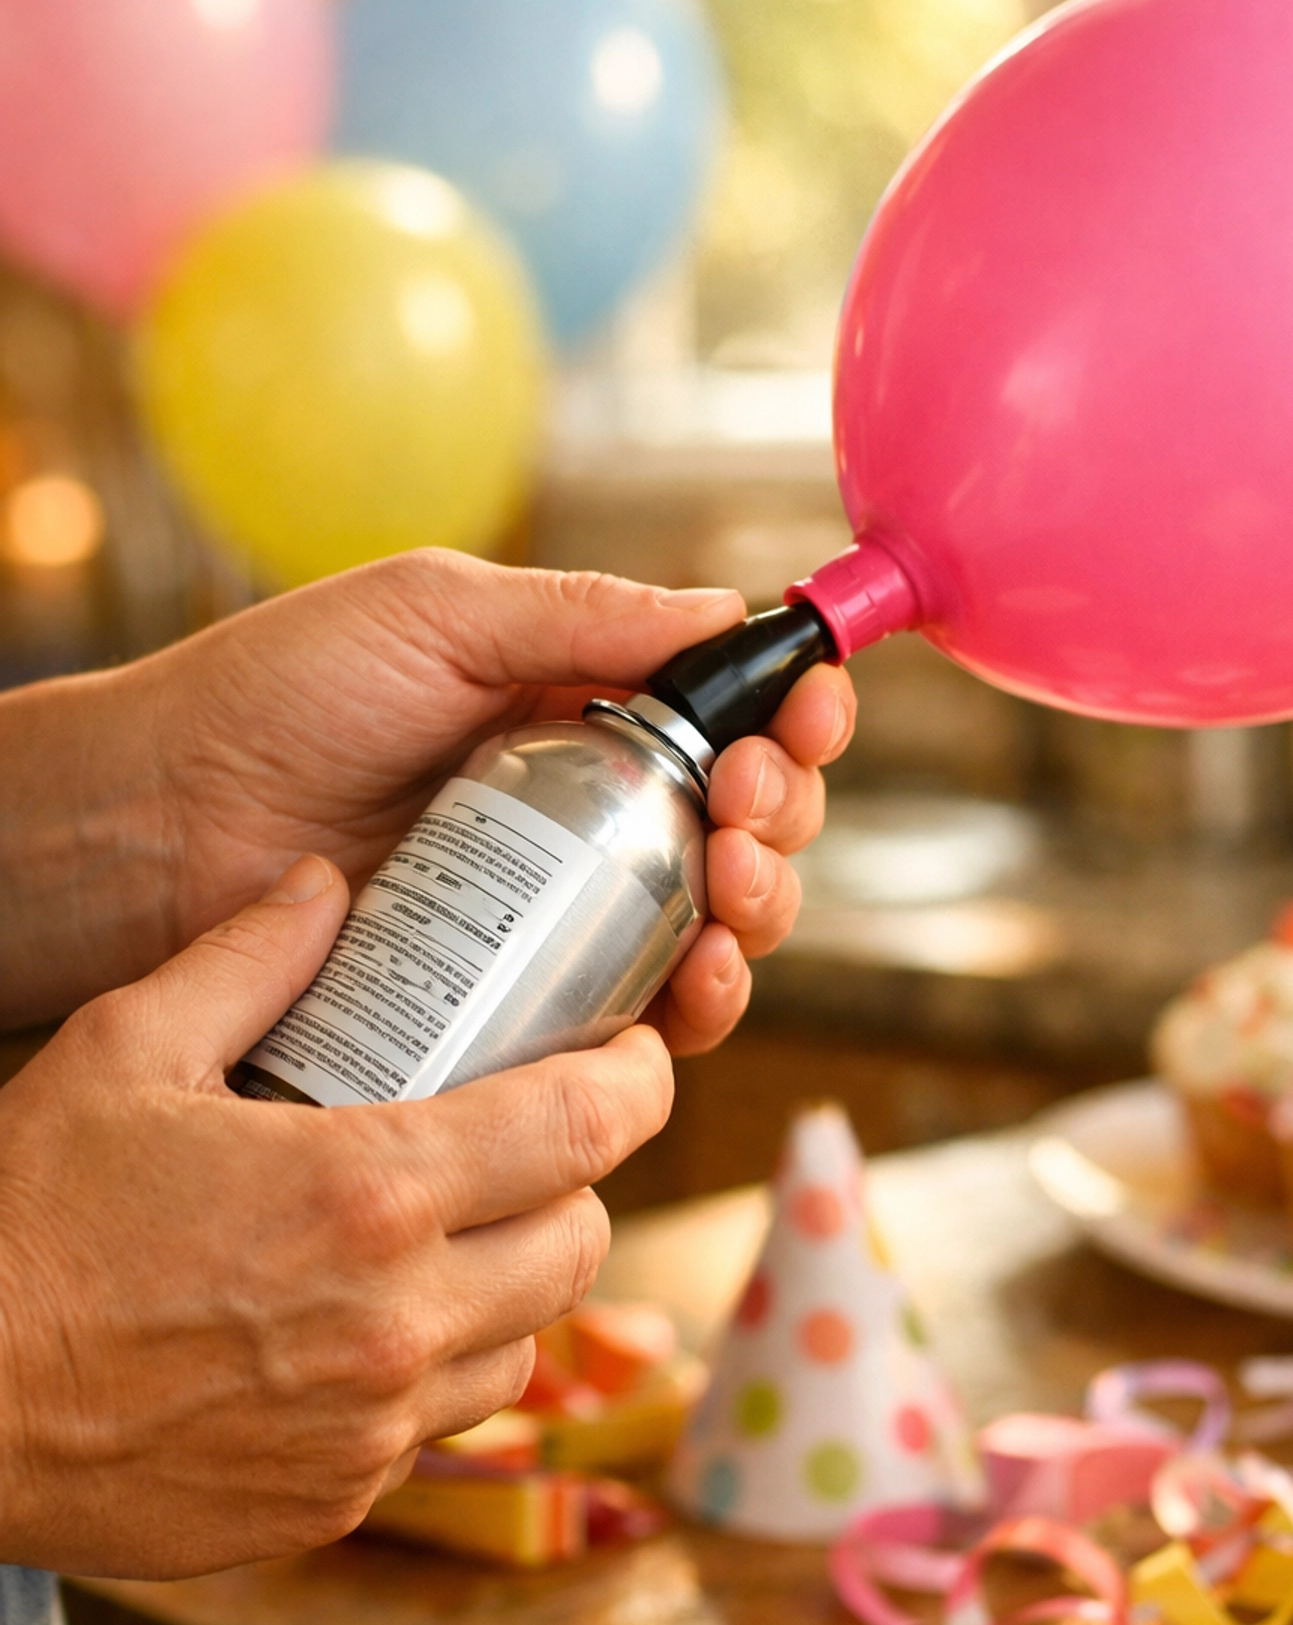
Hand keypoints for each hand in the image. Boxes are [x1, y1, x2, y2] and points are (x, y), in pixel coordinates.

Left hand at [0, 552, 855, 1042]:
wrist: (154, 824)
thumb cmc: (275, 696)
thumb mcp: (433, 614)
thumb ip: (580, 613)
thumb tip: (724, 608)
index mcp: (576, 702)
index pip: (725, 709)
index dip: (791, 718)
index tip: (806, 721)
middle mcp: (585, 806)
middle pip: (747, 822)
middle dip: (785, 816)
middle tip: (749, 808)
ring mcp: (558, 910)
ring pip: (715, 924)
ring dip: (763, 911)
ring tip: (732, 891)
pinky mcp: (521, 1000)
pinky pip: (641, 1015)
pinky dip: (697, 1005)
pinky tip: (694, 985)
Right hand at [0, 859, 671, 1576]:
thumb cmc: (26, 1220)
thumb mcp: (124, 1051)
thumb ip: (247, 961)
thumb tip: (325, 883)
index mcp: (368, 1190)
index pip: (585, 1128)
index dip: (639, 1078)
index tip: (637, 1050)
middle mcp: (397, 1319)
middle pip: (583, 1240)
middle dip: (579, 1178)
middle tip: (533, 1135)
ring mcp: (371, 1425)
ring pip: (527, 1344)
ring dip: (516, 1279)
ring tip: (454, 1229)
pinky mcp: (334, 1500)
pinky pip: (442, 1426)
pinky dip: (437, 1369)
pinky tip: (371, 1322)